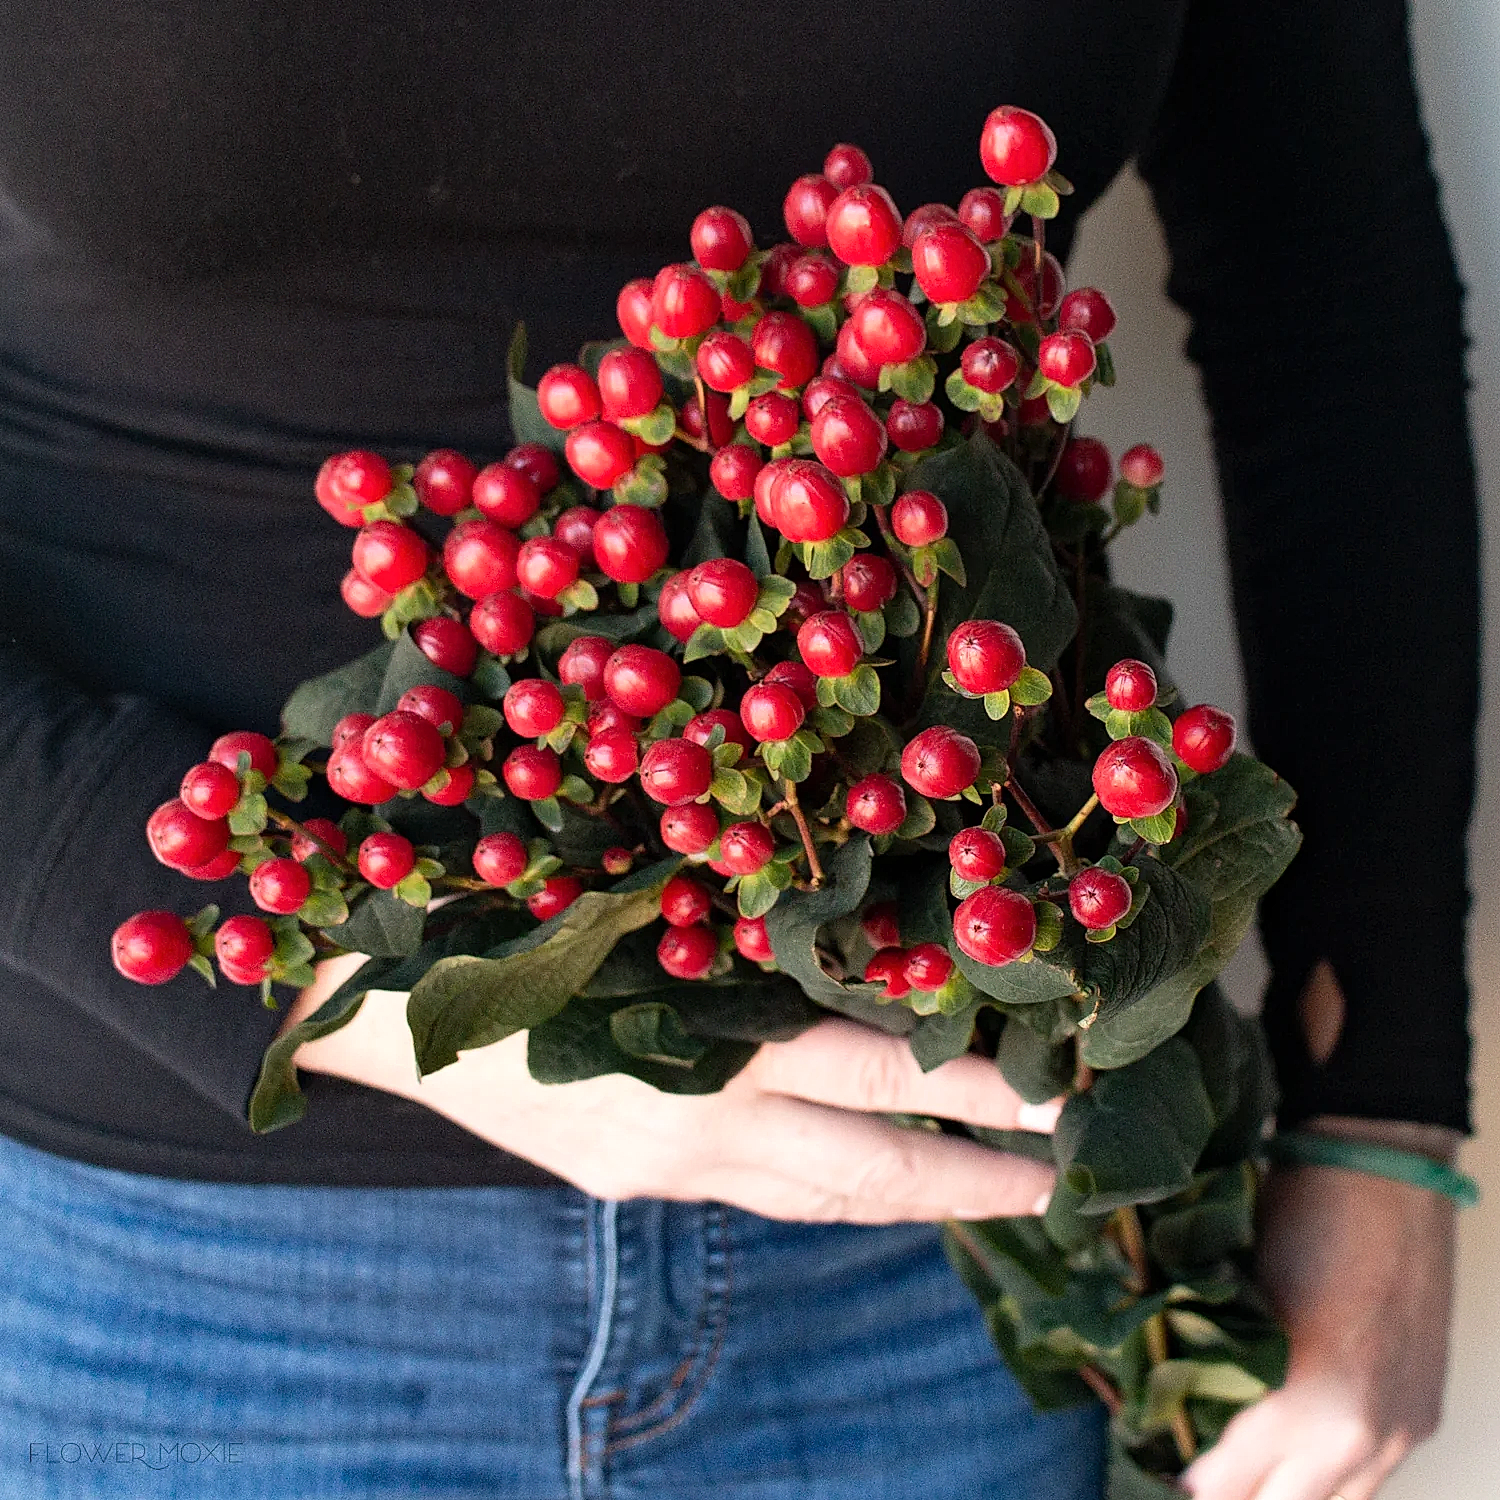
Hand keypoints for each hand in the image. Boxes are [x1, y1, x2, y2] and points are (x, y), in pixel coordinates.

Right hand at [283, 954, 1059, 1222]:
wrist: (371, 1001)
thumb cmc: (504, 912)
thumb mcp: (630, 897)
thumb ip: (738, 920)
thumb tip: (860, 913)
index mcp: (703, 1043)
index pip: (878, 1071)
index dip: (977, 1089)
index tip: (1067, 1093)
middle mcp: (696, 1124)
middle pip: (867, 1169)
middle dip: (976, 1179)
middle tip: (1076, 1175)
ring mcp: (665, 1166)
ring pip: (822, 1200)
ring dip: (916, 1198)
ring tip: (1005, 1191)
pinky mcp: (634, 1181)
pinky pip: (764, 1193)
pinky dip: (833, 1187)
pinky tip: (878, 1173)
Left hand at [1182, 1121, 1458, 1499]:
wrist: (1385, 1170)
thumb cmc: (1300, 1213)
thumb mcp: (1238, 1290)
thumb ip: (1215, 1361)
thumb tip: (1180, 1400)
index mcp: (1310, 1403)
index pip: (1232, 1483)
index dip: (1193, 1479)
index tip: (1165, 1468)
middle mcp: (1363, 1434)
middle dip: (1238, 1494)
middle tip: (1197, 1474)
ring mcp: (1402, 1429)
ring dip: (1286, 1492)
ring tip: (1244, 1468)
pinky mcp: (1422, 1414)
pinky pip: (1371, 1475)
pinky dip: (1328, 1473)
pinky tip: (1292, 1452)